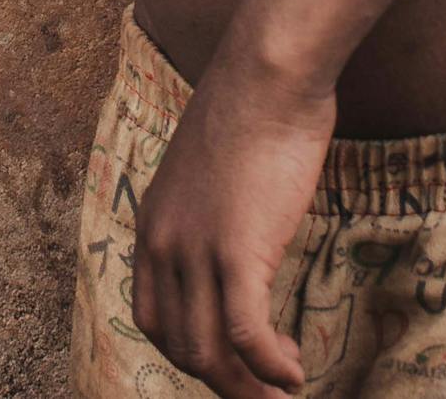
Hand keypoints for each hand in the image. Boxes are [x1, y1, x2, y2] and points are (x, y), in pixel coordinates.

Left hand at [131, 46, 337, 397]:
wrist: (267, 77)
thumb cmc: (253, 113)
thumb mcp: (211, 173)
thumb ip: (210, 216)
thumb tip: (235, 245)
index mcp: (152, 225)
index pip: (152, 318)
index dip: (190, 352)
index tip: (229, 362)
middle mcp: (162, 244)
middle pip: (180, 345)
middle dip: (222, 381)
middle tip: (263, 391)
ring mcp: (196, 249)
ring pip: (209, 352)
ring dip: (247, 387)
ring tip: (281, 391)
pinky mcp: (237, 250)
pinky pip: (246, 336)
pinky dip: (270, 368)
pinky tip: (293, 374)